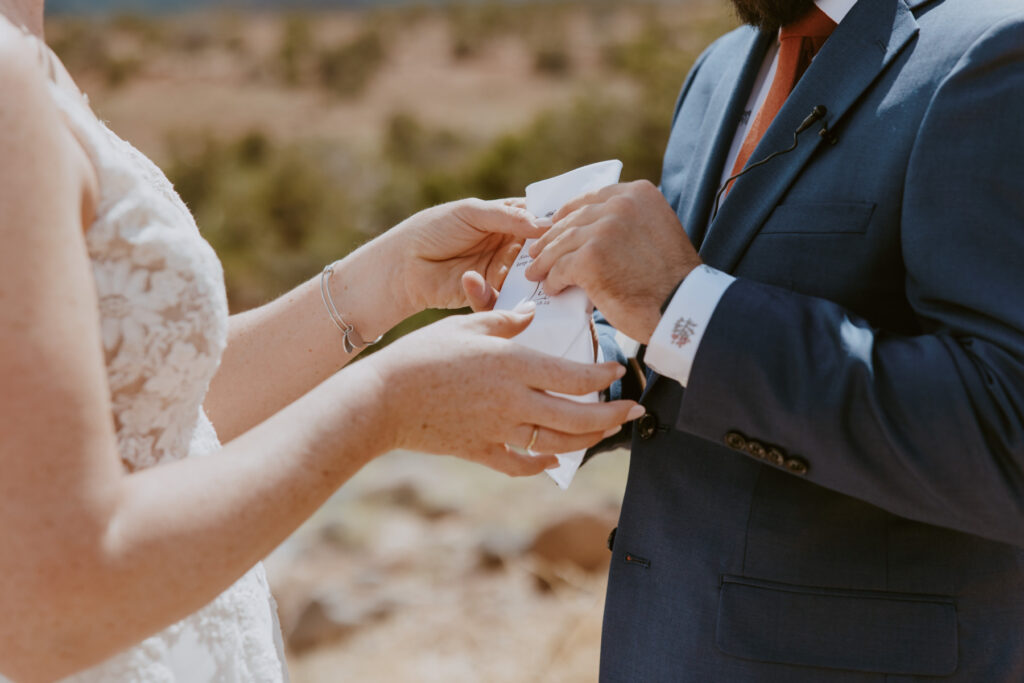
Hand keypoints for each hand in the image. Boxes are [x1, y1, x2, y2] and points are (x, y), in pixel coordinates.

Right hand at [366, 306, 642, 475]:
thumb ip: (503, 322)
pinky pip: (520, 463)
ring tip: (606, 432)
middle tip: (634, 411)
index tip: (618, 372)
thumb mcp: (464, 327)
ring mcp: (499, 430)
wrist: (382, 399)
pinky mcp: (481, 451)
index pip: (574, 376)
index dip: (603, 376)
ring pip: (558, 442)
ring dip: (588, 440)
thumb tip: (528, 316)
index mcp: (513, 364)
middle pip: (578, 416)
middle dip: (613, 415)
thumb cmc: (421, 354)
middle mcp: (514, 401)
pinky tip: (552, 459)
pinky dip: (541, 463)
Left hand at [384, 198, 545, 311]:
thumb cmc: (433, 229)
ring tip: (514, 273)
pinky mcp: (489, 295)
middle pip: (539, 251)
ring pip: (528, 278)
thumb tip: (544, 225)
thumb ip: (507, 217)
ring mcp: (500, 271)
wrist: (403, 264)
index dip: (553, 223)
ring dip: (526, 278)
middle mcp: (508, 246)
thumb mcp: (471, 213)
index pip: (538, 219)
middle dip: (546, 254)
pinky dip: (491, 293)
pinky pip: (503, 299)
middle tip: (553, 255)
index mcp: (506, 220)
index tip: (568, 226)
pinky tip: (470, 280)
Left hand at [524, 180, 701, 343]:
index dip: (568, 214)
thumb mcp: (658, 232)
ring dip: (546, 261)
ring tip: (537, 273)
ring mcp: (604, 230)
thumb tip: (595, 231)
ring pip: (562, 244)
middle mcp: (621, 204)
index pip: (591, 199)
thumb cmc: (673, 281)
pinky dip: (553, 280)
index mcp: (639, 193)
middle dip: (551, 238)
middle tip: (537, 252)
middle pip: (572, 220)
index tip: (555, 226)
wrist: (684, 308)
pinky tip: (553, 289)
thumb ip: (630, 223)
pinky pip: (560, 267)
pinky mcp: (590, 258)